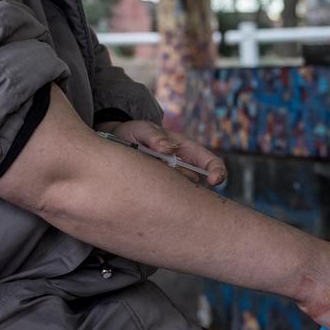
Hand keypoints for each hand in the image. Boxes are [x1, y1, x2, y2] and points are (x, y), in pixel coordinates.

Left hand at [95, 121, 227, 185]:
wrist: (112, 144)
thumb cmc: (132, 134)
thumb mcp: (141, 129)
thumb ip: (154, 136)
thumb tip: (169, 147)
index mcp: (184, 150)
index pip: (210, 162)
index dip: (217, 171)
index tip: (214, 181)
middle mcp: (181, 167)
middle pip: (196, 183)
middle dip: (190, 189)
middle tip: (166, 181)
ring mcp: (170, 180)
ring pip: (179, 192)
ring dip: (167, 188)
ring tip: (145, 173)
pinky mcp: (158, 191)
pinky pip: (163, 199)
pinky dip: (157, 197)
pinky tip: (142, 189)